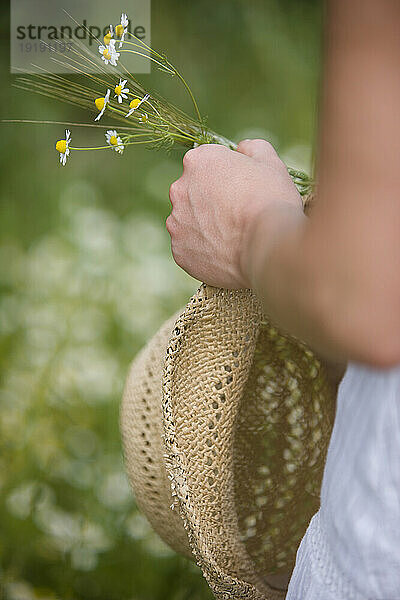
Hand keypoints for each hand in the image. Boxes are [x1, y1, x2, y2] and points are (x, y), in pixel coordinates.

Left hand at [167, 139, 303, 288]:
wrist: (267, 247)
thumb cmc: (271, 201)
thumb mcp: (271, 164)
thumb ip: (253, 148)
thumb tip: (243, 148)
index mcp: (198, 161)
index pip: (207, 164)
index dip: (227, 176)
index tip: (242, 189)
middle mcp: (179, 189)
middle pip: (194, 193)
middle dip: (211, 201)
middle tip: (237, 215)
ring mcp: (176, 223)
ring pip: (190, 222)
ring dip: (206, 227)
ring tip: (233, 238)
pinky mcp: (179, 251)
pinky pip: (191, 249)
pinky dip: (204, 251)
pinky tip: (226, 254)